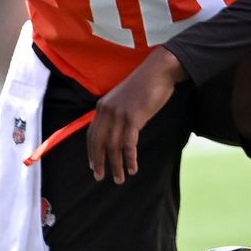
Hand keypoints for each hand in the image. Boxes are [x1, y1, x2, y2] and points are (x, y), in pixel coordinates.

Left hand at [88, 47, 182, 183]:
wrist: (158, 71)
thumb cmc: (144, 85)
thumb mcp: (123, 99)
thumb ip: (116, 113)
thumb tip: (115, 132)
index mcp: (102, 106)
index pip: (91, 134)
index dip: (92, 152)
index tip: (93, 166)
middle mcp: (107, 111)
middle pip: (98, 142)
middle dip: (99, 162)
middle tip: (101, 178)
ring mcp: (120, 114)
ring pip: (113, 146)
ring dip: (116, 165)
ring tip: (119, 179)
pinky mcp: (134, 118)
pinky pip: (129, 144)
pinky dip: (130, 158)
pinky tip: (132, 168)